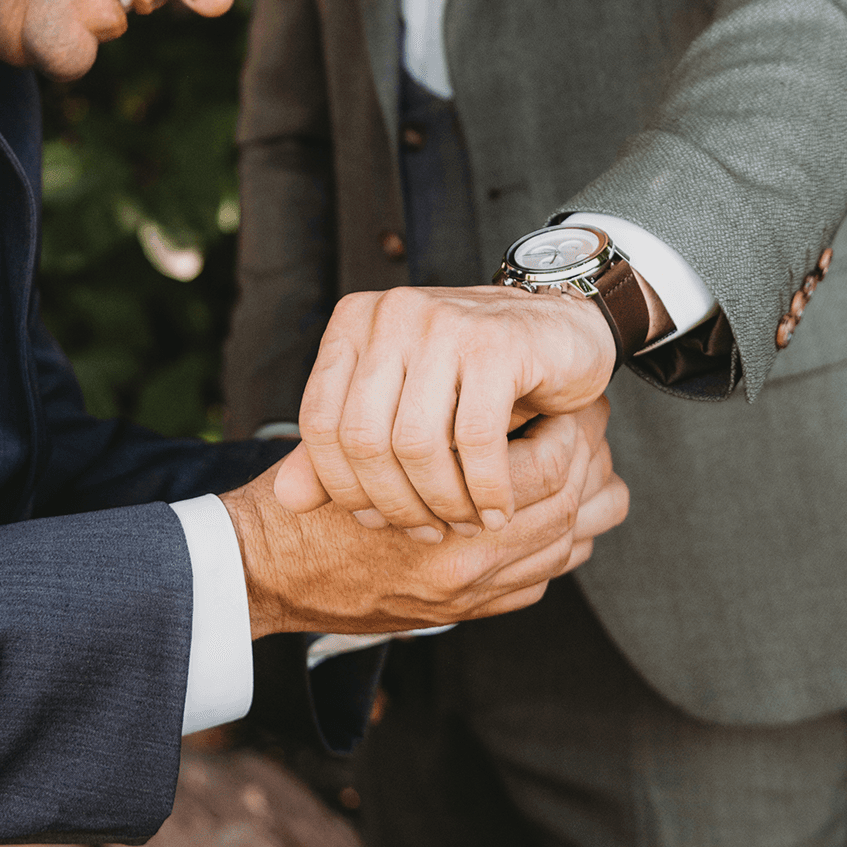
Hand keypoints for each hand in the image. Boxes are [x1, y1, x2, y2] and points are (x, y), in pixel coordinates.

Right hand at [224, 400, 626, 637]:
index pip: (549, 473)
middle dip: (586, 460)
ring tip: (583, 457)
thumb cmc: (309, 506)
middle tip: (585, 420)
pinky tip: (562, 504)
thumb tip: (503, 393)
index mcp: (449, 533)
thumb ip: (423, 429)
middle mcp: (470, 573)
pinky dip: (565, 540)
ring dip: (584, 500)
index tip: (565, 400)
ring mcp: (474, 597)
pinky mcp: (471, 612)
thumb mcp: (358, 449)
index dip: (568, 432)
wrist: (269, 576)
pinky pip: (546, 577)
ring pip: (569, 545)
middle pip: (570, 508)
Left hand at [272, 283, 615, 536]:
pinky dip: (485, 489)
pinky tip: (496, 511)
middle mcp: (391, 314)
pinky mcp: (496, 344)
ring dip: (442, 501)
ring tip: (462, 524)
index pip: (320, 422)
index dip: (342, 485)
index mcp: (355, 323)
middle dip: (394, 502)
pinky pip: (476, 439)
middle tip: (426, 533)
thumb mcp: (402, 404)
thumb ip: (344, 447)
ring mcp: (443, 324)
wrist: (560, 330)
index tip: (377, 522)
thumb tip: (286, 500)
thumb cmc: (475, 375)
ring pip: (417, 443)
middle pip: (364, 438)